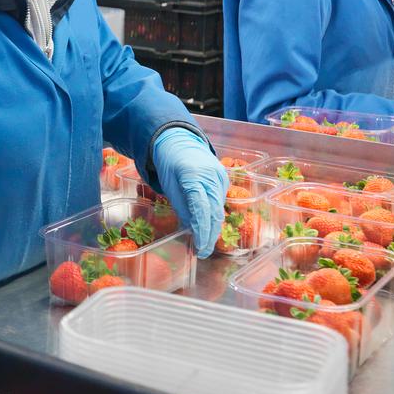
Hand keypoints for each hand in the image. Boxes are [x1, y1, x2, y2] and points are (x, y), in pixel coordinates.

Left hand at [151, 127, 227, 257]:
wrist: (179, 141)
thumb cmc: (170, 165)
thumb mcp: (169, 186)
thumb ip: (182, 207)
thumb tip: (193, 230)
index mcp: (193, 176)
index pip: (201, 209)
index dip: (202, 231)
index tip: (200, 247)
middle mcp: (211, 177)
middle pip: (214, 212)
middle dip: (209, 235)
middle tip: (203, 252)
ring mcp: (220, 177)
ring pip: (219, 208)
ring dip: (213, 227)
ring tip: (204, 245)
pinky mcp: (224, 179)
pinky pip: (219, 201)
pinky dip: (214, 215)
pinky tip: (208, 227)